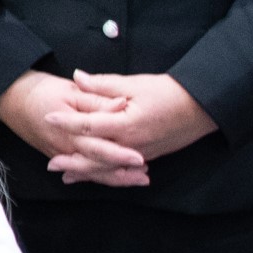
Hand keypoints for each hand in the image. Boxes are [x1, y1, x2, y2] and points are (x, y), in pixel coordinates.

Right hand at [0, 71, 147, 186]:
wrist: (12, 99)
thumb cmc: (42, 91)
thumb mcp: (71, 90)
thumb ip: (97, 100)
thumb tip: (122, 104)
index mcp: (68, 131)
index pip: (98, 147)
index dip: (119, 154)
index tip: (140, 158)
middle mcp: (64, 148)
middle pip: (96, 166)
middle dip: (122, 174)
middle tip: (145, 176)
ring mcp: (60, 155)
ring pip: (89, 173)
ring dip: (114, 178)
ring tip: (138, 180)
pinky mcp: (58, 156)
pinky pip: (80, 171)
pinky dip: (98, 176)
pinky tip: (114, 178)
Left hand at [63, 72, 216, 163]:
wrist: (203, 107)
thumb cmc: (170, 92)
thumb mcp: (135, 84)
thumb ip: (103, 85)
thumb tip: (77, 77)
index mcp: (126, 125)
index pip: (89, 126)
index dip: (67, 122)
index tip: (49, 118)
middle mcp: (131, 145)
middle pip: (95, 157)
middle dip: (72, 160)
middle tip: (50, 163)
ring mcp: (140, 154)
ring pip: (107, 168)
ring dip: (86, 172)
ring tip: (65, 175)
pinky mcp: (148, 156)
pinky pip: (121, 169)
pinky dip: (104, 173)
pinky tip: (93, 174)